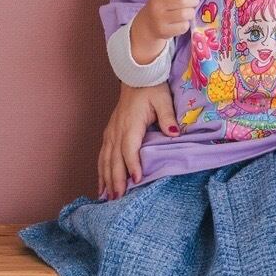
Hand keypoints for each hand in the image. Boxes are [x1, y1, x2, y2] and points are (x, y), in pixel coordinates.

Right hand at [97, 82, 177, 199]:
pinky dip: (101, 171)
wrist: (137, 76)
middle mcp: (117, 130)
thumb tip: (175, 134)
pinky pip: (103, 155)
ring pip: (106, 159)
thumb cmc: (151, 88)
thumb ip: (167, 117)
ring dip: (107, 179)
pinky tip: (102, 185)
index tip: (136, 180)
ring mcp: (111, 132)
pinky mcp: (110, 134)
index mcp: (130, 124)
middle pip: (114, 158)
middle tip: (119, 198)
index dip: (132, 164)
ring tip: (108, 197)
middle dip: (116, 179)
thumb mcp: (163, 100)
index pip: (129, 148)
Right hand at [131, 0, 200, 61]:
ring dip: (191, 12)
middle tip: (195, 1)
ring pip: (185, 14)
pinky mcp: (164, 31)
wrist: (148, 25)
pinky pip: (183, 26)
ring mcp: (159, 19)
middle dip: (194, 0)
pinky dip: (186, 23)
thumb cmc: (162, 6)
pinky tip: (182, 22)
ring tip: (189, 12)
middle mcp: (156, 5)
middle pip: (182, 1)